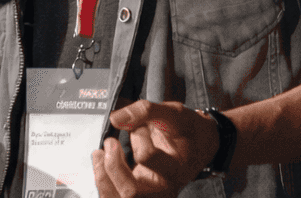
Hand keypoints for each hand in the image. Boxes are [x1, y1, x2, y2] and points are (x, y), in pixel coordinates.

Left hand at [91, 101, 219, 197]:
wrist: (200, 143)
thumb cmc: (187, 130)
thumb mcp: (173, 113)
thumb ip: (145, 111)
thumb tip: (115, 119)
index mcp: (175, 170)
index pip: (146, 158)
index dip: (137, 136)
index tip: (138, 125)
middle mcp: (163, 189)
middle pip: (131, 193)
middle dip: (113, 166)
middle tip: (110, 142)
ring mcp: (150, 193)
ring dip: (103, 175)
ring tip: (100, 153)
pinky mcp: (137, 190)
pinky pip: (114, 196)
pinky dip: (102, 180)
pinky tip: (100, 161)